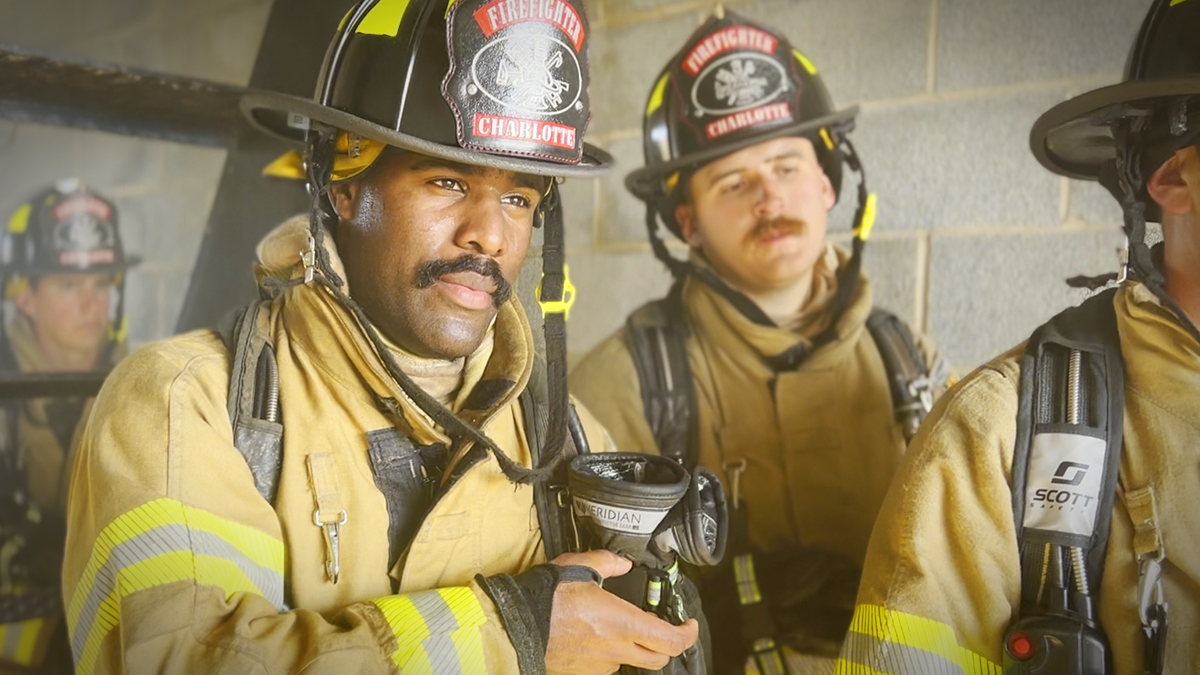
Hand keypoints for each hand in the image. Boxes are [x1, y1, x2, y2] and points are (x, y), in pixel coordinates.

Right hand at [544, 550, 698, 674]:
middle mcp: (617, 649)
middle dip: (667, 644)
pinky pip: (606, 665)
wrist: (515, 624)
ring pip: (631, 661)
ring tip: (619, 626)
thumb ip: (608, 563)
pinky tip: (595, 635)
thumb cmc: (547, 597)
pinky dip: (609, 652)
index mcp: (623, 623)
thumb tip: (622, 563)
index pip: (672, 640)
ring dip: (634, 647)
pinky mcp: (584, 672)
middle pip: (659, 658)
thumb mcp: (581, 566)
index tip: (689, 624)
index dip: (688, 635)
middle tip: (665, 628)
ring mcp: (600, 665)